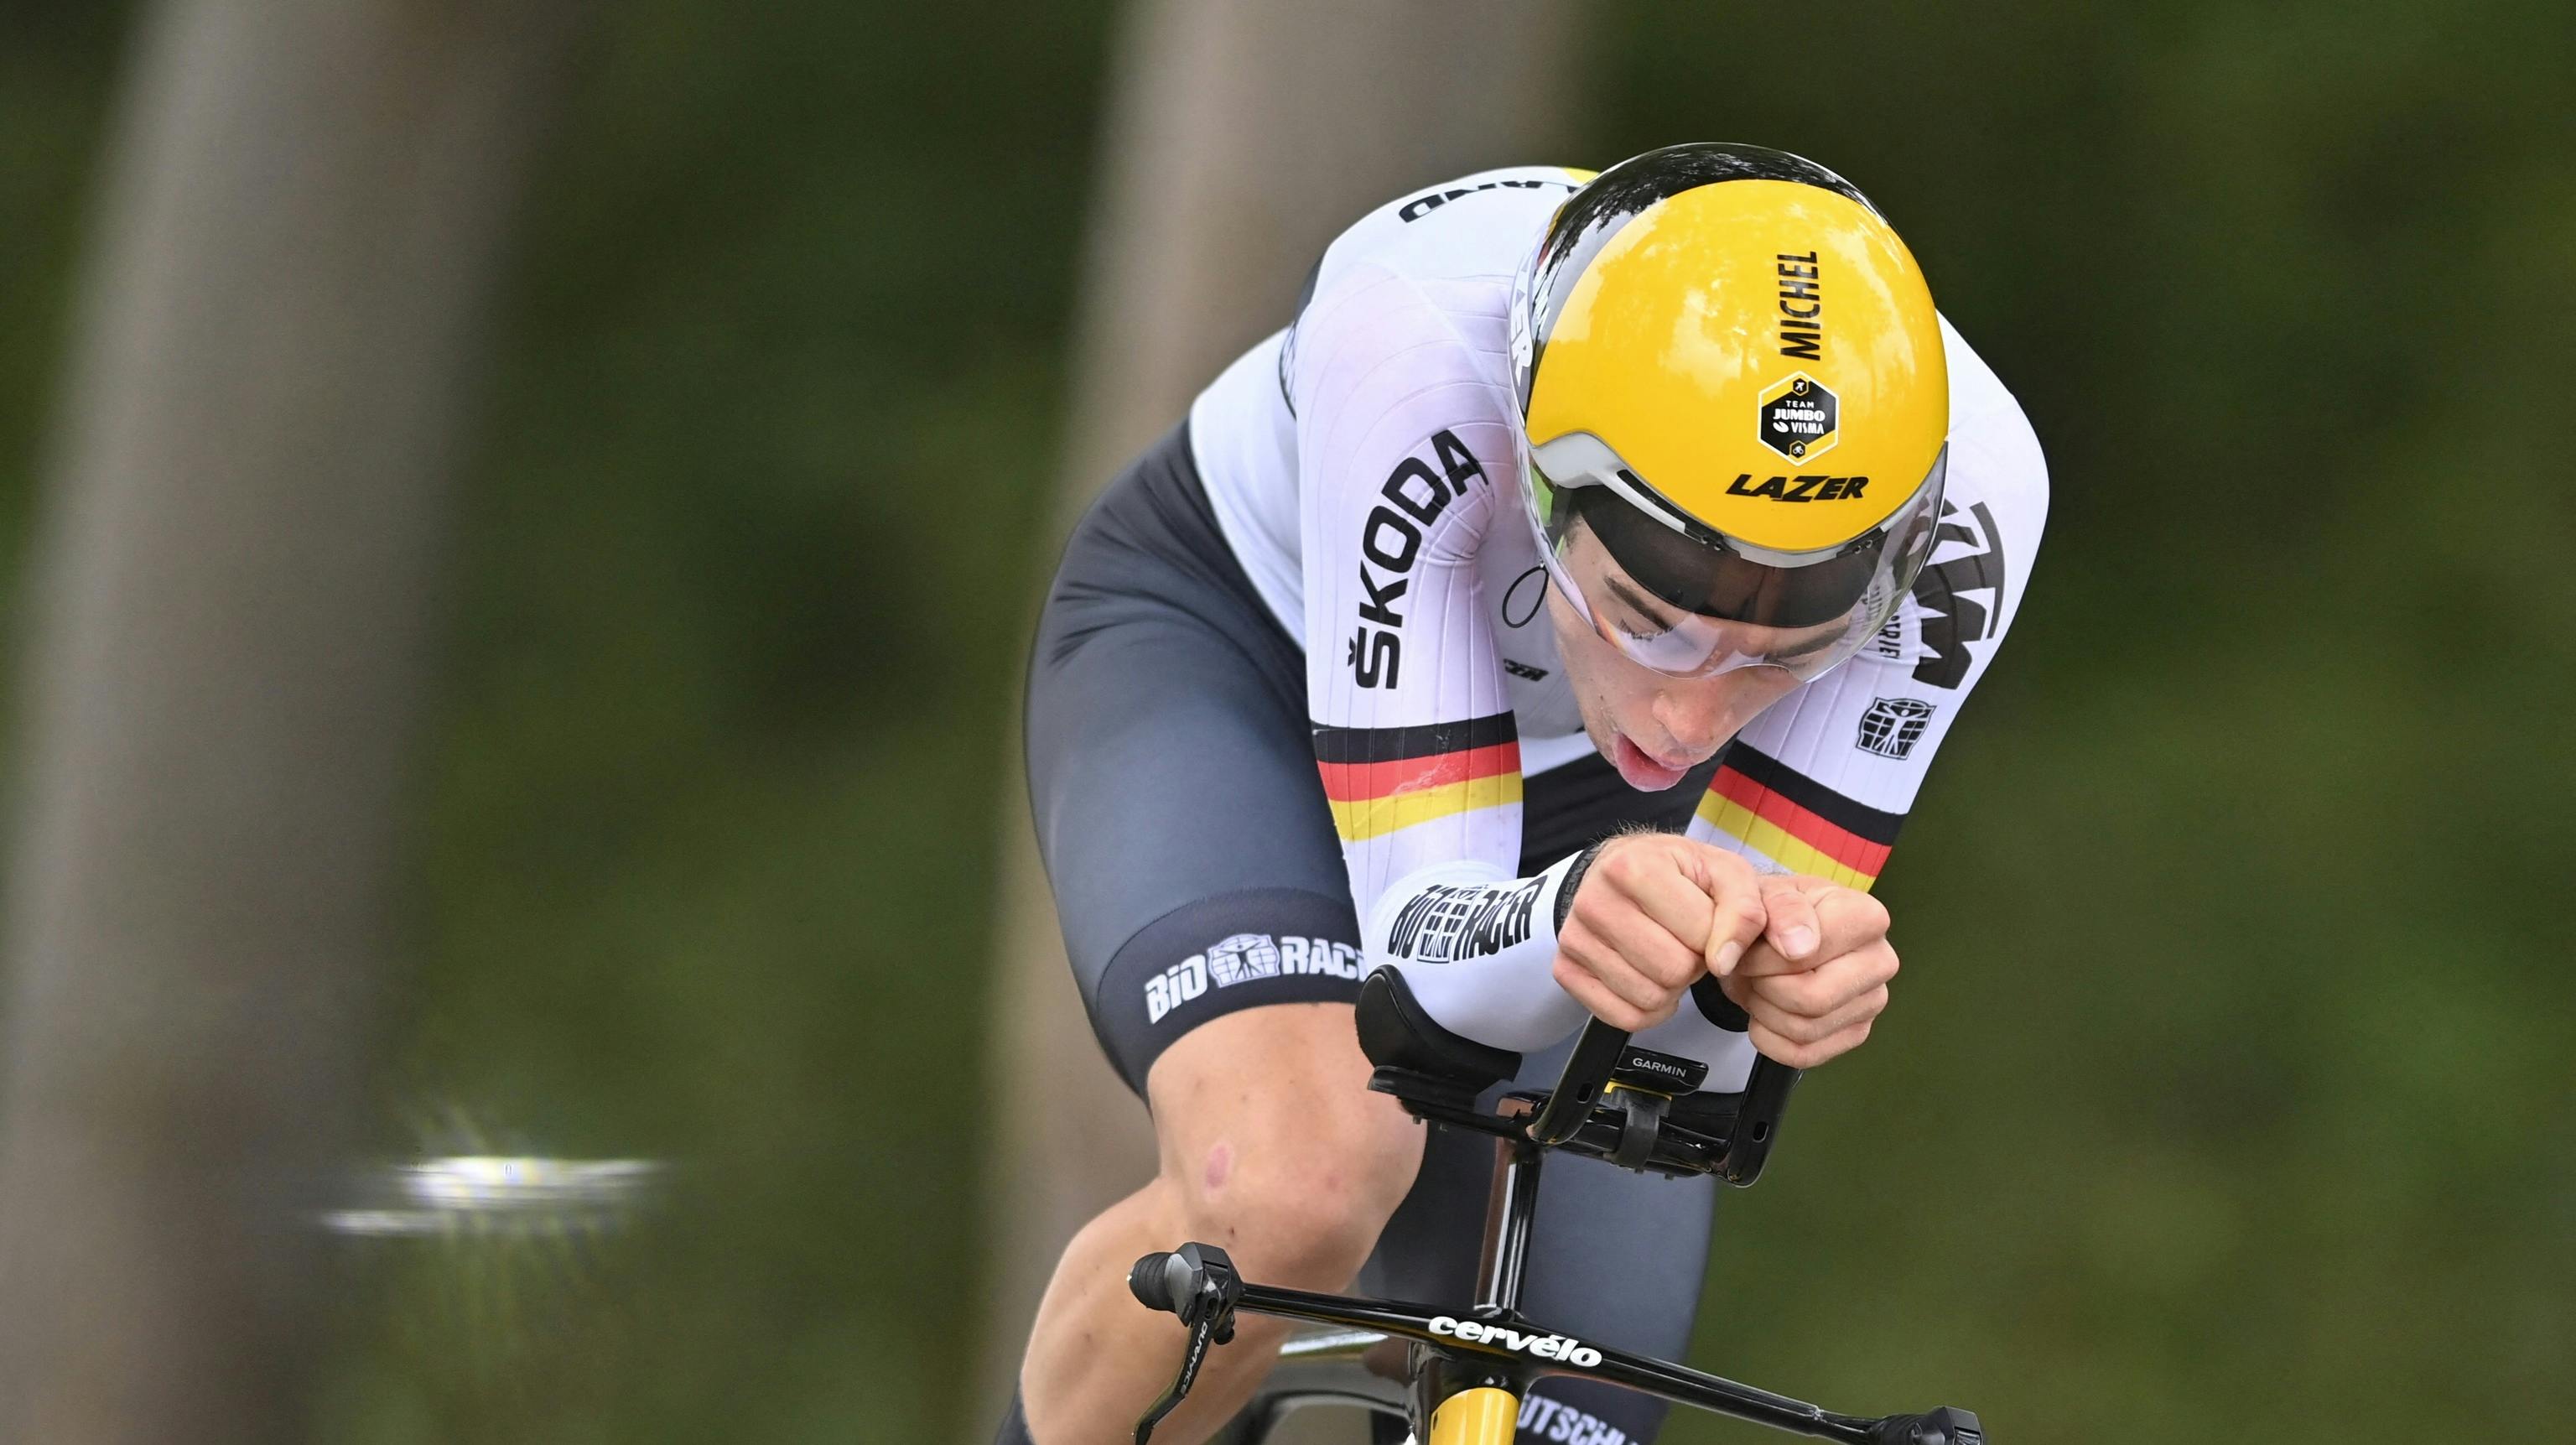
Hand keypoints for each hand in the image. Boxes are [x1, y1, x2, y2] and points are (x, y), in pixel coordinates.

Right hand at [1552, 834, 1765, 1031]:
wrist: (1622, 871)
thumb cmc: (1678, 873)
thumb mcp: (1725, 873)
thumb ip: (1744, 910)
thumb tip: (1724, 962)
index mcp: (1632, 866)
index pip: (1700, 935)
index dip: (1716, 935)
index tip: (1704, 919)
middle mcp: (1593, 900)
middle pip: (1672, 970)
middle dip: (1693, 962)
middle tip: (1685, 941)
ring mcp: (1573, 938)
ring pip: (1648, 997)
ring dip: (1672, 986)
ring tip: (1667, 953)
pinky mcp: (1565, 970)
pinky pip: (1623, 1017)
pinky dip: (1648, 1010)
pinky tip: (1650, 979)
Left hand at [1717, 875, 1898, 1067]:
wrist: (1770, 936)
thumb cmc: (1772, 912)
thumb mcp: (1766, 894)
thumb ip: (1781, 909)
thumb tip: (1798, 946)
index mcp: (1867, 917)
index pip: (1808, 957)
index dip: (1763, 959)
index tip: (1747, 948)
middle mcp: (1881, 960)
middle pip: (1812, 999)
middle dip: (1764, 987)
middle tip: (1749, 970)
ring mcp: (1873, 1001)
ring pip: (1805, 1029)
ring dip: (1763, 1011)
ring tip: (1758, 985)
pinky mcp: (1857, 1032)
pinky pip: (1804, 1054)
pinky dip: (1770, 1039)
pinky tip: (1765, 1011)